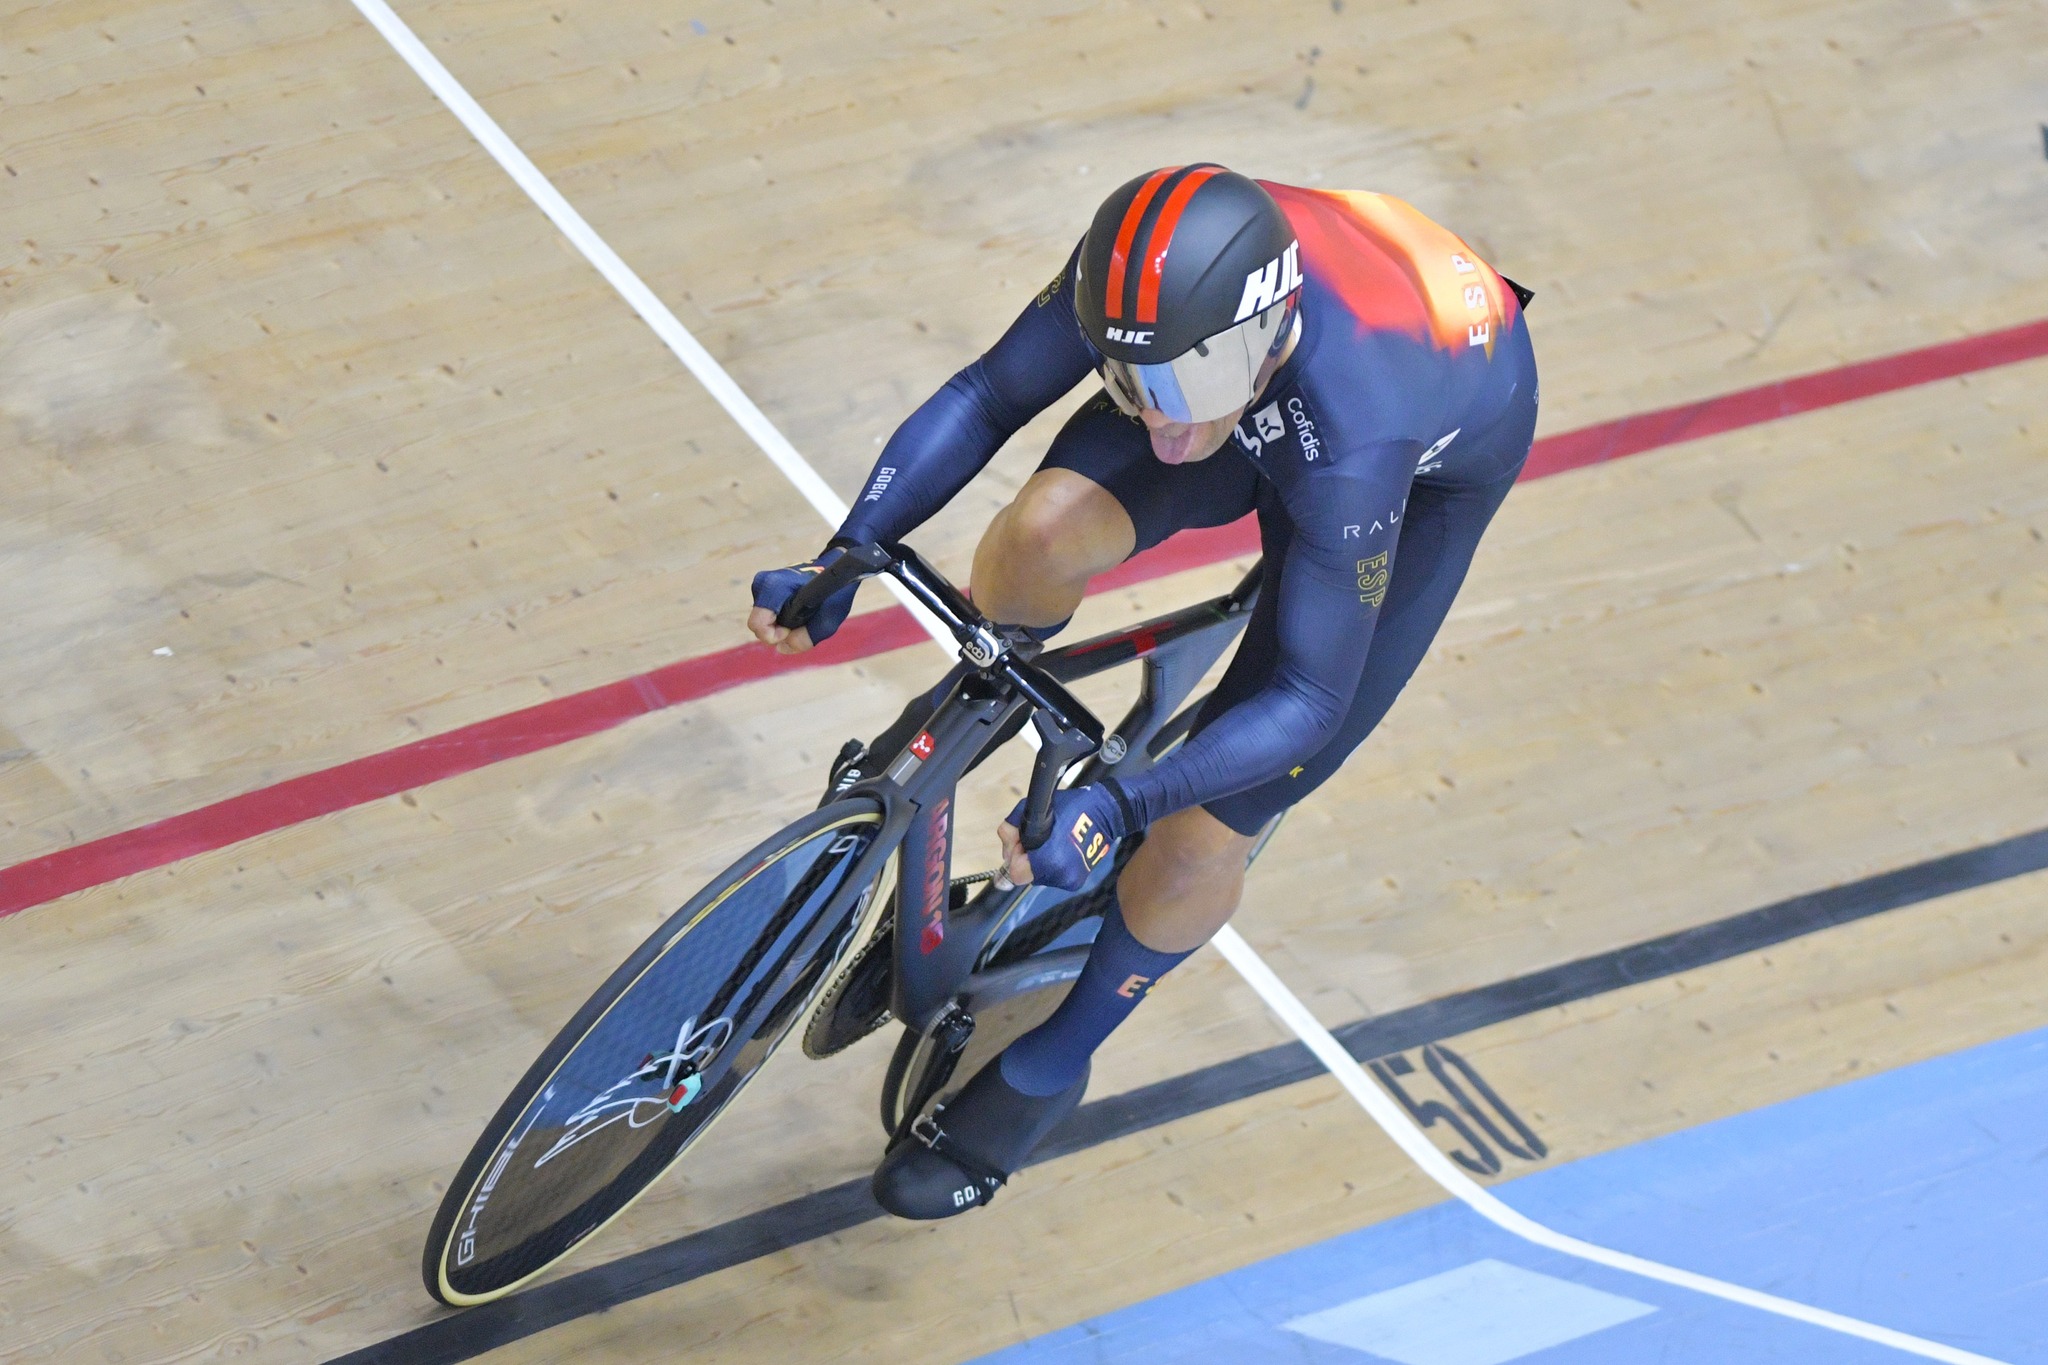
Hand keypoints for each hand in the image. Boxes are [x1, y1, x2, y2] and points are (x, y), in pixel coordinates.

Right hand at [748, 546, 856, 653]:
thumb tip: (781, 648)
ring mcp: (761, 585)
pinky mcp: (764, 588)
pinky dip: (782, 619)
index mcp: (773, 587)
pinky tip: (799, 610)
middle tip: (802, 623)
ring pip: (764, 621)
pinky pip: (768, 615)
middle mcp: (762, 583)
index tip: (793, 629)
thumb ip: (806, 638)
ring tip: (804, 614)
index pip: (757, 624)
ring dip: (782, 625)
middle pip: (759, 626)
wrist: (834, 568)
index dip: (775, 635)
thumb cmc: (833, 591)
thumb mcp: (828, 619)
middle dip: (779, 632)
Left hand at [999, 782, 1128, 892]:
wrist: (1106, 812)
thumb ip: (1012, 827)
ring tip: (1054, 842)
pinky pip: (1054, 876)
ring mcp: (1070, 880)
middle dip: (1027, 858)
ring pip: (1039, 876)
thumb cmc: (1071, 806)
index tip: (1025, 842)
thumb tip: (1007, 844)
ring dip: (1039, 862)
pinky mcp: (1077, 881)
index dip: (1016, 856)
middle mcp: (1060, 876)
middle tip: (1040, 838)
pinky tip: (1062, 848)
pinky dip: (1053, 865)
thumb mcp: (1034, 808)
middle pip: (1026, 875)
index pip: (1016, 874)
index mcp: (1050, 860)